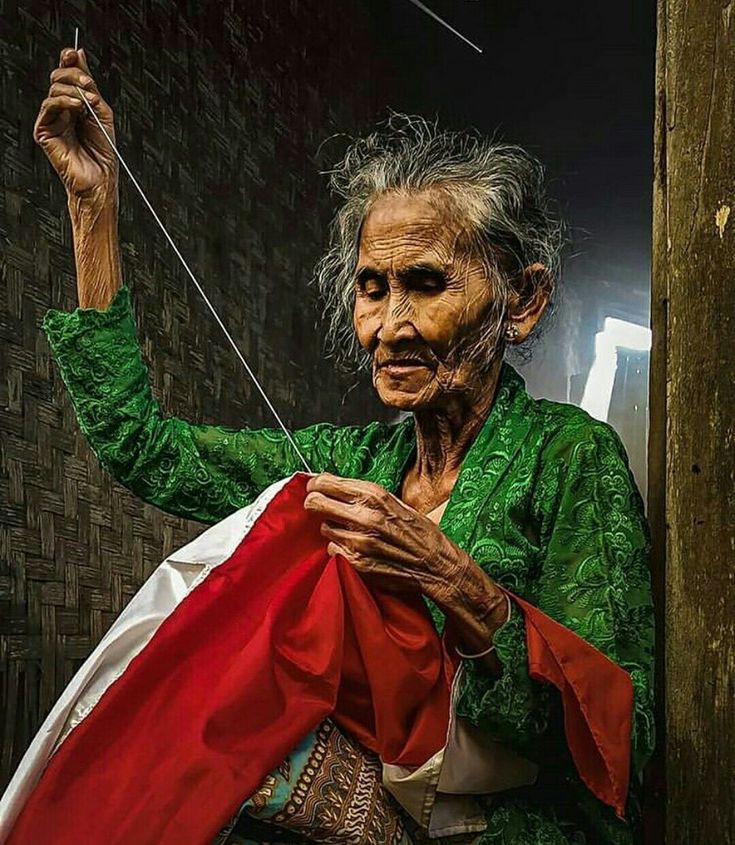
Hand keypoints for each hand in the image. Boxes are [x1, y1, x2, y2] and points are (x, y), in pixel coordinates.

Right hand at [33, 47, 117, 203]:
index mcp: (75, 104)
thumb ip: (90, 85)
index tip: (75, 53)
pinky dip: (64, 100)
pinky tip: (78, 106)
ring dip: (74, 90)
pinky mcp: (43, 130)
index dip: (69, 62)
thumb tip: (79, 55)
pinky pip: (49, 105)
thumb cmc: (103, 152)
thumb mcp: (102, 111)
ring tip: (89, 102)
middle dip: (74, 75)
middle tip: (89, 84)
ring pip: (54, 88)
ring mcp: (51, 119)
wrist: (100, 178)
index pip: (67, 75)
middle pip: (58, 77)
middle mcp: (61, 110)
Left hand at [303, 473, 504, 629]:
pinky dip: (340, 548)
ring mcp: (359, 541)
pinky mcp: (357, 562)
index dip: (316, 484)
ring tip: (348, 530)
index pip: (326, 482)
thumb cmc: (416, 530)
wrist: (436, 564)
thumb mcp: (394, 501)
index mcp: (374, 495)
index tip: (314, 486)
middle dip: (314, 503)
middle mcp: (365, 515)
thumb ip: (364, 494)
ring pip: (324, 528)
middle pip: (315, 503)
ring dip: (331, 528)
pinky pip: (332, 550)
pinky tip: (354, 547)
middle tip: (317, 506)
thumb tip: (332, 485)